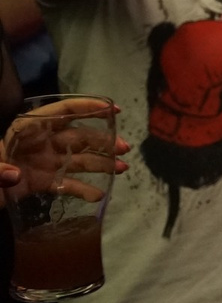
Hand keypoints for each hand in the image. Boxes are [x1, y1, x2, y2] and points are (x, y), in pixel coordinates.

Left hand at [1, 98, 130, 208]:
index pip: (63, 112)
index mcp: (27, 130)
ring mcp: (41, 163)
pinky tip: (99, 195)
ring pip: (77, 159)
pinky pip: (66, 183)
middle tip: (125, 150)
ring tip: (122, 170)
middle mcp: (39, 143)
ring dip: (100, 164)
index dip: (89, 108)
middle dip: (103, 141)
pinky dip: (83, 189)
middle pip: (77, 136)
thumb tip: (16, 174)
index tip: (114, 110)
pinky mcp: (39, 183)